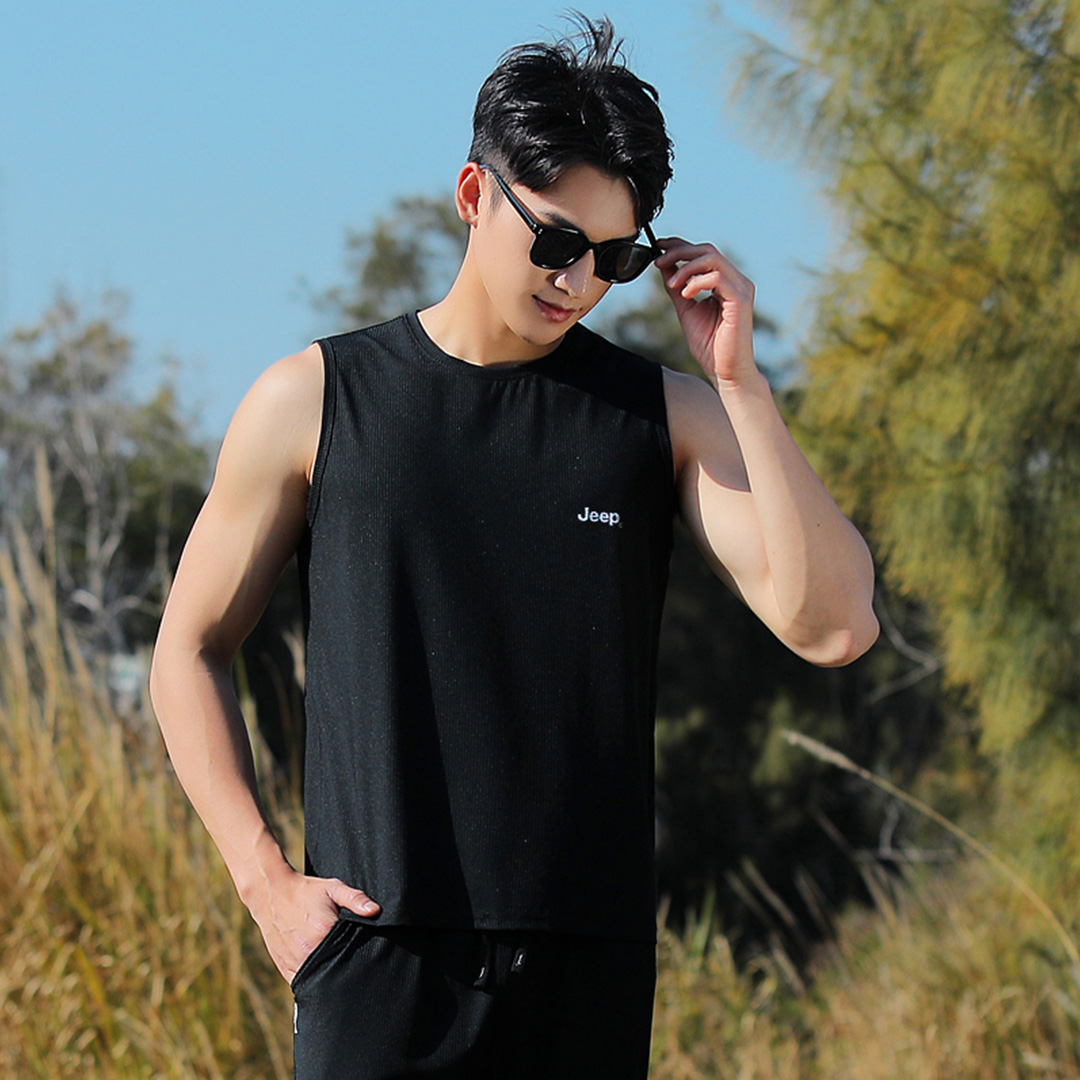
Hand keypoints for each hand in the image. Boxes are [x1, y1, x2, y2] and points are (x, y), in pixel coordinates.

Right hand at [246, 865, 379, 983]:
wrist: (271, 893)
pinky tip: (321, 970)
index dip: (360, 952)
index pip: (349, 952)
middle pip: (335, 969)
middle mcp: (307, 952)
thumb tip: (375, 910)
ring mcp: (295, 963)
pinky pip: (303, 983)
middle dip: (344, 965)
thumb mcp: (333, 888)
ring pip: (319, 979)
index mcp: (322, 932)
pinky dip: (313, 979)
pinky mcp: (285, 969)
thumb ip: (355, 899)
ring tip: (336, 964)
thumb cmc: (306, 890)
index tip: (365, 951)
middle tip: (351, 958)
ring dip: (328, 974)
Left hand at [654, 237, 757, 388]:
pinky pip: (717, 277)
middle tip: (659, 261)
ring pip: (712, 258)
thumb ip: (677, 288)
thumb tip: (665, 266)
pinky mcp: (741, 300)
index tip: (658, 247)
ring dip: (686, 267)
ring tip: (672, 283)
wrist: (725, 371)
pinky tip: (686, 294)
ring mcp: (741, 288)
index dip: (680, 246)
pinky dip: (697, 282)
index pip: (703, 253)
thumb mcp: (686, 310)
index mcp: (725, 282)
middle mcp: (736, 281)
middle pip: (707, 250)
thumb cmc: (710, 346)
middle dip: (679, 252)